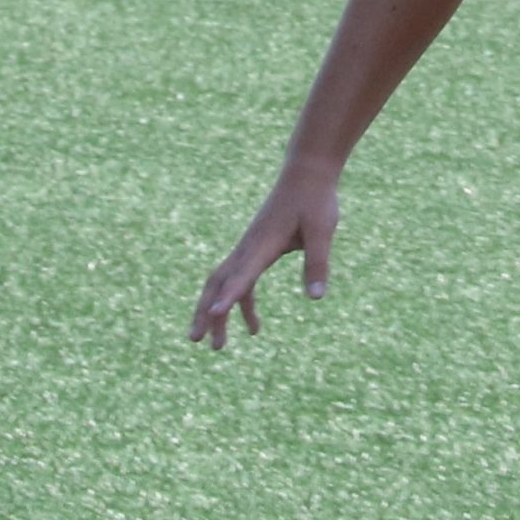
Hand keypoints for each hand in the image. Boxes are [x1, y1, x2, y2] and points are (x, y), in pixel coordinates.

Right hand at [189, 166, 340, 349]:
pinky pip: (241, 280)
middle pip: (218, 283)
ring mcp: (249, 248)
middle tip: (197, 340)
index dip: (228, 295)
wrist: (306, 175)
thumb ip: (317, 264)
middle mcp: (248, 248)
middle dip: (206, 311)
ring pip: (223, 283)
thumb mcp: (322, 231)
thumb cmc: (315, 202)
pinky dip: (241, 302)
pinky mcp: (256, 249)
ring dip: (218, 312)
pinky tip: (254, 325)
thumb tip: (315, 298)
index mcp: (262, 244)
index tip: (214, 314)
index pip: (241, 275)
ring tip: (218, 345)